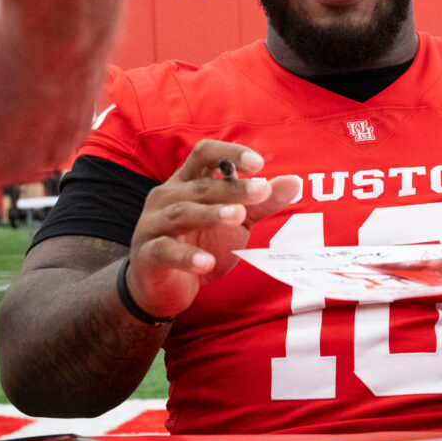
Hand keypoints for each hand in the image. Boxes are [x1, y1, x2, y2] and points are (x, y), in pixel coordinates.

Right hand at [125, 140, 301, 318]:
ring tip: (238, 216)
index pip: (204, 154)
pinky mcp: (147, 255)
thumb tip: (294, 182)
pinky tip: (206, 263)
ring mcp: (152, 225)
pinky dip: (186, 256)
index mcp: (186, 182)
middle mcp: (166, 197)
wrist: (163, 286)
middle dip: (231, 188)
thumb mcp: (236, 222)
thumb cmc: (200, 244)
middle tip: (262, 190)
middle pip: (199, 186)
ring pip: (181, 213)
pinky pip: (165, 251)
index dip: (229, 154)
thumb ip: (261, 203)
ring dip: (210, 214)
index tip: (258, 164)